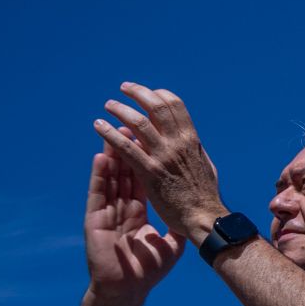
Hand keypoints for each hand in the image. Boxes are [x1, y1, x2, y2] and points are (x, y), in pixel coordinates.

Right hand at [84, 142, 185, 297]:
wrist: (128, 289)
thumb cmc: (148, 270)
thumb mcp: (170, 245)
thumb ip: (179, 229)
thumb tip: (197, 218)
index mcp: (140, 209)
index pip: (144, 177)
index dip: (148, 158)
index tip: (155, 139)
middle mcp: (123, 206)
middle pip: (126, 171)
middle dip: (129, 146)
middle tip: (133, 122)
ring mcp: (109, 211)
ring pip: (111, 177)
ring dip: (112, 153)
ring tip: (113, 129)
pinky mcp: (96, 219)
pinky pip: (99, 193)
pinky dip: (100, 175)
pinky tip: (101, 157)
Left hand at [93, 83, 225, 244]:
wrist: (204, 217)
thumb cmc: (206, 195)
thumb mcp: (204, 164)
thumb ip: (192, 150)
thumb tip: (186, 140)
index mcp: (192, 139)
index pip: (174, 105)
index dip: (159, 95)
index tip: (148, 94)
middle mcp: (178, 143)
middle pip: (156, 107)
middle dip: (138, 93)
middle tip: (124, 88)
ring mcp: (163, 156)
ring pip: (138, 123)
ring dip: (121, 109)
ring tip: (109, 105)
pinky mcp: (149, 172)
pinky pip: (125, 147)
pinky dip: (110, 134)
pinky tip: (98, 126)